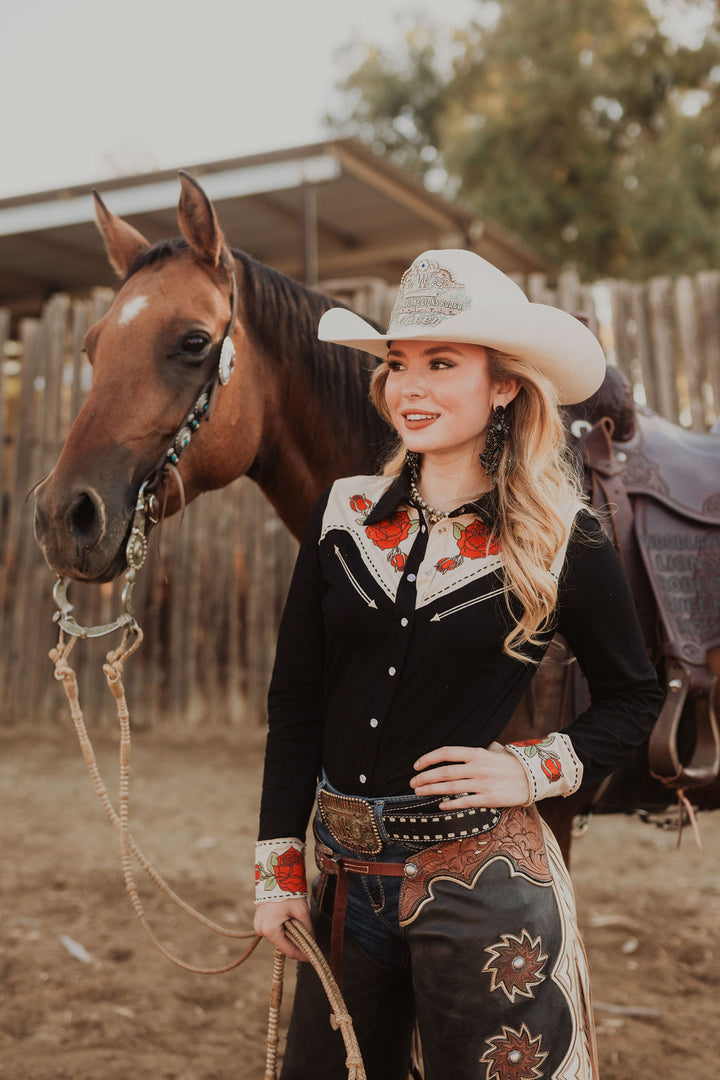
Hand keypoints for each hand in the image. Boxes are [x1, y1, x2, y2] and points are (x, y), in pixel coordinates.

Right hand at [254, 897, 314, 961]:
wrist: (275, 875)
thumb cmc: (288, 892)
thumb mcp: (301, 911)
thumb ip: (307, 930)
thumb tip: (312, 943)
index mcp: (270, 930)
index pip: (288, 950)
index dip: (301, 955)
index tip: (311, 959)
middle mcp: (261, 930)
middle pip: (283, 944)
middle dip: (296, 943)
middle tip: (309, 940)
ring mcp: (258, 925)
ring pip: (278, 937)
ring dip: (289, 935)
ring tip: (299, 924)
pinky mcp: (259, 920)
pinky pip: (273, 930)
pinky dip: (283, 928)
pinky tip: (290, 920)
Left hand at [410, 743, 530, 808]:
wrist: (534, 778)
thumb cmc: (512, 764)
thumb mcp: (494, 751)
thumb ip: (478, 752)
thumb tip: (464, 752)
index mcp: (477, 753)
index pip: (447, 752)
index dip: (429, 758)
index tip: (417, 765)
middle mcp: (478, 767)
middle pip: (445, 771)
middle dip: (425, 777)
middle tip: (413, 783)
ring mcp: (483, 783)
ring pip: (451, 786)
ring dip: (432, 790)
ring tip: (419, 792)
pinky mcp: (489, 798)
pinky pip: (466, 801)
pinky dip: (451, 803)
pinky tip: (441, 805)